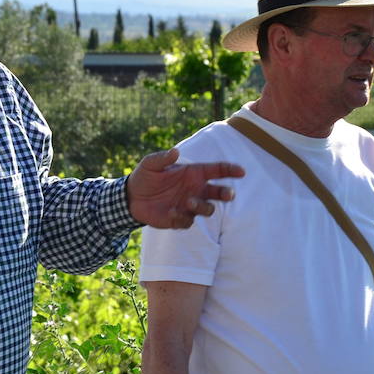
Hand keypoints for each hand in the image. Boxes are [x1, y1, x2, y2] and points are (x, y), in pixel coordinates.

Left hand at [127, 149, 243, 228]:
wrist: (132, 197)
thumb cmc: (145, 176)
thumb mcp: (150, 164)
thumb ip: (162, 158)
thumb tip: (175, 152)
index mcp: (194, 173)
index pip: (217, 171)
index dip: (231, 170)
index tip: (241, 172)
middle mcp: (195, 190)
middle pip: (219, 193)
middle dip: (226, 193)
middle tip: (229, 194)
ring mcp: (189, 206)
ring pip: (207, 209)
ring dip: (202, 206)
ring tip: (189, 201)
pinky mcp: (180, 219)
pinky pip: (188, 222)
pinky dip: (182, 218)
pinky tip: (171, 213)